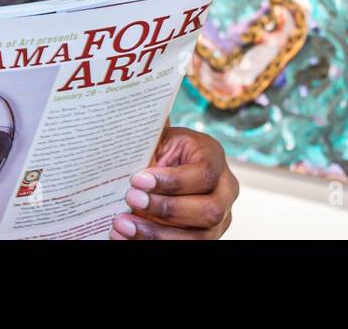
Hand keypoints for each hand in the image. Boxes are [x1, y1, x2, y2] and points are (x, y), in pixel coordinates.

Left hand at [110, 126, 237, 238]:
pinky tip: (124, 239)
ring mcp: (220, 219)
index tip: (136, 179)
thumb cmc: (161, 154)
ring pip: (199, 237)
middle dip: (166, 209)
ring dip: (157, 234)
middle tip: (130, 201)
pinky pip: (186, 248)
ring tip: (122, 225)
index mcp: (214, 157)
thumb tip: (130, 99)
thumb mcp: (159, 140)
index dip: (172, 181)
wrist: (164, 177)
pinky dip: (153, 243)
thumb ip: (150, 128)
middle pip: (208, 209)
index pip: (204, 173)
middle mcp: (225, 190)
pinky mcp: (207, 238)